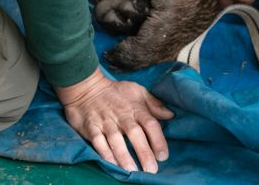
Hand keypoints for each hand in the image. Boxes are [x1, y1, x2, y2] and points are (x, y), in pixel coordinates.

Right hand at [57, 67, 173, 173]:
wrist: (87, 87)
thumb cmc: (116, 92)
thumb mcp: (138, 91)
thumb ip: (154, 104)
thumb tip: (170, 115)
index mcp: (136, 108)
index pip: (150, 123)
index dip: (158, 140)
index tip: (163, 156)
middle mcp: (122, 116)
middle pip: (134, 133)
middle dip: (143, 152)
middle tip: (151, 169)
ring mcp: (106, 122)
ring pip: (116, 139)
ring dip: (124, 156)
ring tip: (132, 171)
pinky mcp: (91, 127)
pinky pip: (98, 141)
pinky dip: (105, 153)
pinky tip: (112, 165)